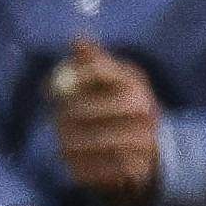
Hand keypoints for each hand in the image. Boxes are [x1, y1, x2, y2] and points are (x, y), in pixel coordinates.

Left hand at [40, 41, 167, 204]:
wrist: (157, 147)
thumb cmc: (125, 106)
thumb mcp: (116, 79)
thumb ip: (95, 60)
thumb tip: (76, 37)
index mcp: (135, 82)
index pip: (96, 71)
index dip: (68, 79)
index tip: (48, 90)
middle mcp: (143, 109)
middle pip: (88, 110)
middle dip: (65, 116)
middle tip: (54, 122)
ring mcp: (142, 140)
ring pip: (91, 140)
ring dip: (70, 143)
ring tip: (62, 143)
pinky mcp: (136, 167)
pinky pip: (98, 168)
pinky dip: (80, 165)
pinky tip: (73, 161)